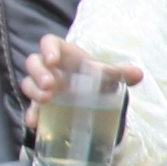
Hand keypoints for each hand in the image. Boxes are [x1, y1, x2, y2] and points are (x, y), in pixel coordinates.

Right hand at [18, 33, 140, 118]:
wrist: (95, 95)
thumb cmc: (98, 77)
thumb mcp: (109, 74)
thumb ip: (121, 73)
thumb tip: (137, 74)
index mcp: (64, 54)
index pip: (49, 42)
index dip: (47, 48)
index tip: (53, 60)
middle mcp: (49, 68)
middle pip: (34, 63)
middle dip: (38, 73)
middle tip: (50, 85)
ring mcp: (42, 85)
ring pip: (28, 83)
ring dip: (34, 91)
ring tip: (46, 100)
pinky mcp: (41, 104)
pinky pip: (31, 107)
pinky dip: (32, 114)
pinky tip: (34, 122)